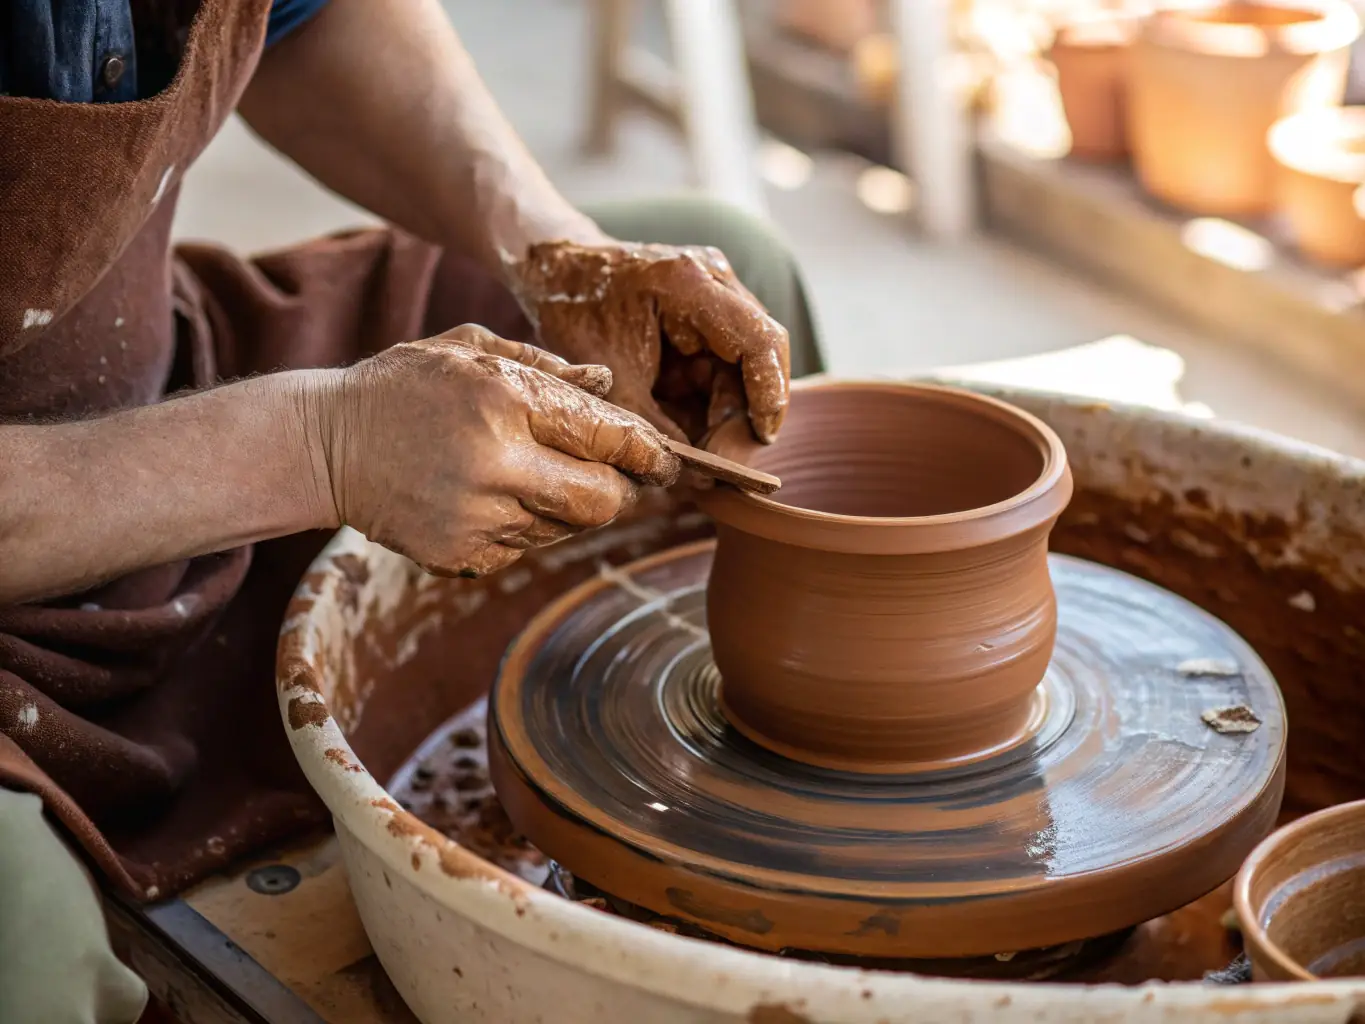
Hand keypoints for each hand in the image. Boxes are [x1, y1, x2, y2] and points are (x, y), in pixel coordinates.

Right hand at [319, 325, 678, 577]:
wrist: (323, 446)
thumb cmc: (404, 386)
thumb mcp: (471, 350)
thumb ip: (546, 368)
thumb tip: (609, 386)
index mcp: (505, 401)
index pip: (608, 438)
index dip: (647, 453)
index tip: (664, 460)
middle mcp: (497, 464)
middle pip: (603, 501)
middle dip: (621, 491)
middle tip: (618, 477)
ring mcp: (479, 518)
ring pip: (568, 529)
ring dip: (572, 508)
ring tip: (536, 476)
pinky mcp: (463, 555)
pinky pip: (527, 548)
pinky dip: (529, 527)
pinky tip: (496, 498)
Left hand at [507, 240, 790, 444]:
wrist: (555, 269)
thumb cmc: (574, 309)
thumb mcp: (610, 379)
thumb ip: (654, 427)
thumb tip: (695, 476)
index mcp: (690, 285)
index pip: (759, 341)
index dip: (769, 396)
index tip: (760, 439)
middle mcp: (715, 282)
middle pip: (760, 359)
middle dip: (743, 417)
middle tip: (719, 465)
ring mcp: (715, 296)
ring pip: (744, 369)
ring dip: (726, 414)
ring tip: (699, 455)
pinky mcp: (706, 315)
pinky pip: (723, 366)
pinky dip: (710, 403)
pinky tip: (689, 431)